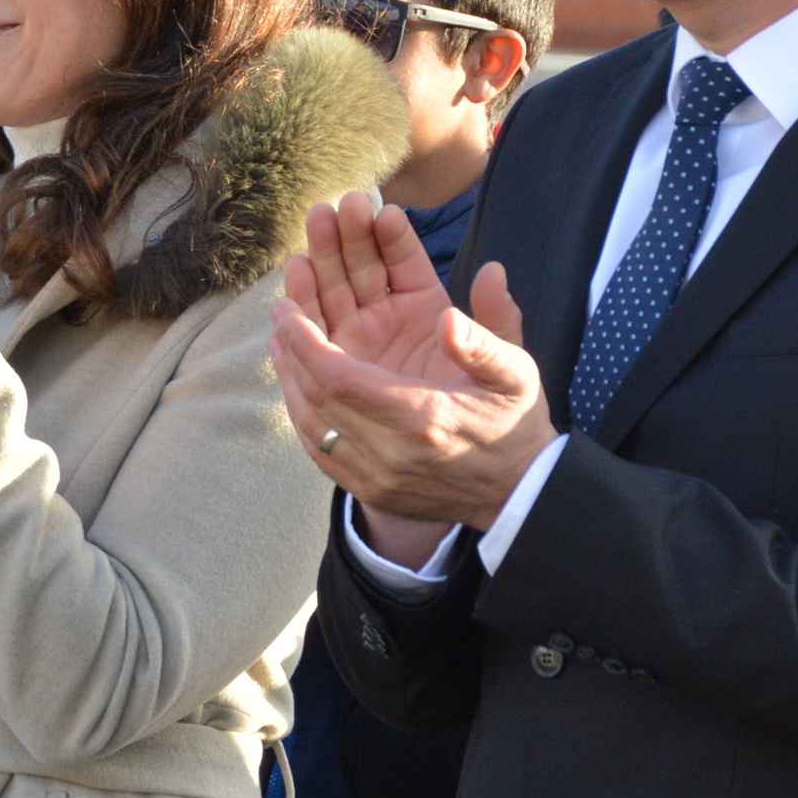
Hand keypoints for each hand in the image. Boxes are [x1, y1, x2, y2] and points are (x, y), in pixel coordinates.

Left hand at [274, 196, 555, 544]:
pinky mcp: (367, 489)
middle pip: (316, 397)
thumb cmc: (514, 424)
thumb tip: (462, 303)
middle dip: (291, 348)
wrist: (518, 493)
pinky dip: (301, 409)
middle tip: (279, 306)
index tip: (285, 305)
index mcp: (421, 417)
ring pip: (310, 424)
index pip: (340, 379)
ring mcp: (373, 476)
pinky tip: (294, 378)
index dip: (305, 341)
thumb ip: (489, 333)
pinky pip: (318, 448)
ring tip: (278, 335)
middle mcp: (388, 452)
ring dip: (290, 376)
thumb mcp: (516, 373)